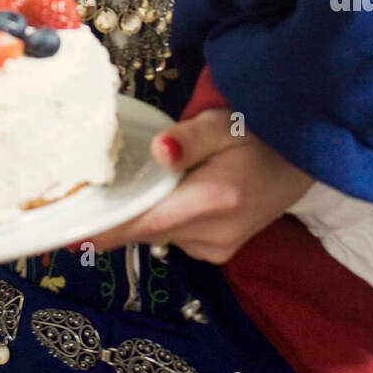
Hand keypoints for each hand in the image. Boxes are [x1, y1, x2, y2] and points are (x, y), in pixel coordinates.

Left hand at [78, 108, 314, 263]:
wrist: (305, 158)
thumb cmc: (260, 130)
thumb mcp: (225, 122)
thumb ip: (189, 137)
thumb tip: (159, 151)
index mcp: (215, 200)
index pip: (146, 222)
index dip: (105, 228)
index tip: (67, 232)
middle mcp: (214, 234)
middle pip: (147, 228)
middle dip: (116, 214)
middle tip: (78, 195)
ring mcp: (218, 248)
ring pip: (159, 234)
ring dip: (141, 214)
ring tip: (121, 187)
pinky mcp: (218, 251)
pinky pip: (174, 236)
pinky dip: (160, 218)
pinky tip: (160, 195)